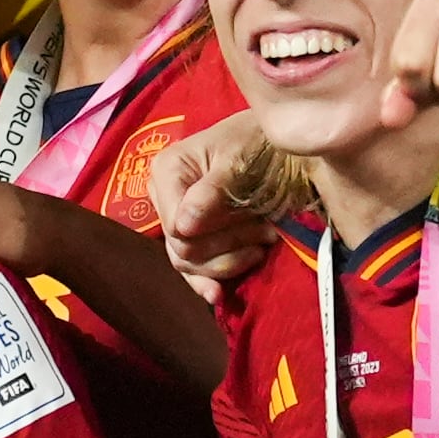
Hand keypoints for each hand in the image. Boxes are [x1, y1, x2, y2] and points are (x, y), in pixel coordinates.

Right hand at [150, 115, 271, 299]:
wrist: (274, 142)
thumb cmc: (259, 142)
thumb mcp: (240, 159)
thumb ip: (212, 191)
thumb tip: (183, 227)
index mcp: (167, 171)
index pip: (176, 225)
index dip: (211, 235)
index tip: (254, 226)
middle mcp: (164, 197)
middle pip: (183, 247)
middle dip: (228, 245)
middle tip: (268, 231)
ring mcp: (176, 219)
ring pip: (188, 262)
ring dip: (231, 260)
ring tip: (263, 241)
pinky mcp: (193, 236)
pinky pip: (191, 268)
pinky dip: (206, 281)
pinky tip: (217, 295)